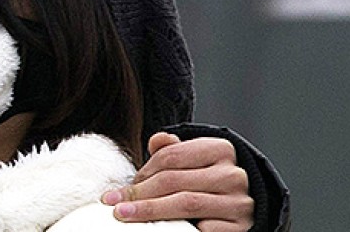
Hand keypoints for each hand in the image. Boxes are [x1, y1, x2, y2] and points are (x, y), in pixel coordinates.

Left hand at [101, 132, 253, 231]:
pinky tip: (164, 229)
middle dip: (140, 194)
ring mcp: (239, 202)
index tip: (121, 189)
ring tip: (128, 216)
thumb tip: (156, 140)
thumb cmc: (208, 179)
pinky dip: (182, 229)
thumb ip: (172, 149)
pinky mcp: (241, 227)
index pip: (170, 157)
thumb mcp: (194, 157)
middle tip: (117, 205)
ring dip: (152, 211)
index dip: (142, 173)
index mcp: (220, 149)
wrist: (245, 205)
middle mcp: (233, 174)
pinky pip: (206, 229)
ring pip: (187, 204)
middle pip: (174, 181)